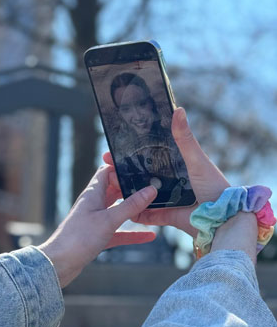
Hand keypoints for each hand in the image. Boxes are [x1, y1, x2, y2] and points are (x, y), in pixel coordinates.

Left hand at [38, 165, 157, 287]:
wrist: (58, 263)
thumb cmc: (78, 238)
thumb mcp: (108, 220)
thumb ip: (130, 205)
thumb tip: (150, 189)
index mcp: (92, 194)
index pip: (106, 171)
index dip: (121, 168)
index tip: (141, 169)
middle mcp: (93, 204)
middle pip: (114, 190)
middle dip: (132, 188)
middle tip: (154, 188)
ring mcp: (95, 220)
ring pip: (118, 211)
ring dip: (133, 210)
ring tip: (154, 208)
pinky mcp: (97, 236)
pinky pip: (118, 231)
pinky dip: (132, 233)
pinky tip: (149, 236)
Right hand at [106, 107, 229, 237]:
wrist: (221, 217)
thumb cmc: (214, 186)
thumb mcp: (196, 160)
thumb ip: (184, 138)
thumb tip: (177, 110)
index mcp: (174, 167)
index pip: (147, 158)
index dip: (130, 154)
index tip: (113, 150)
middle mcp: (167, 183)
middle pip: (139, 177)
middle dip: (121, 173)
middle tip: (105, 168)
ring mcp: (164, 200)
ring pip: (139, 196)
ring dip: (124, 192)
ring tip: (109, 186)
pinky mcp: (164, 216)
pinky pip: (145, 215)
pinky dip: (134, 213)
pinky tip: (119, 208)